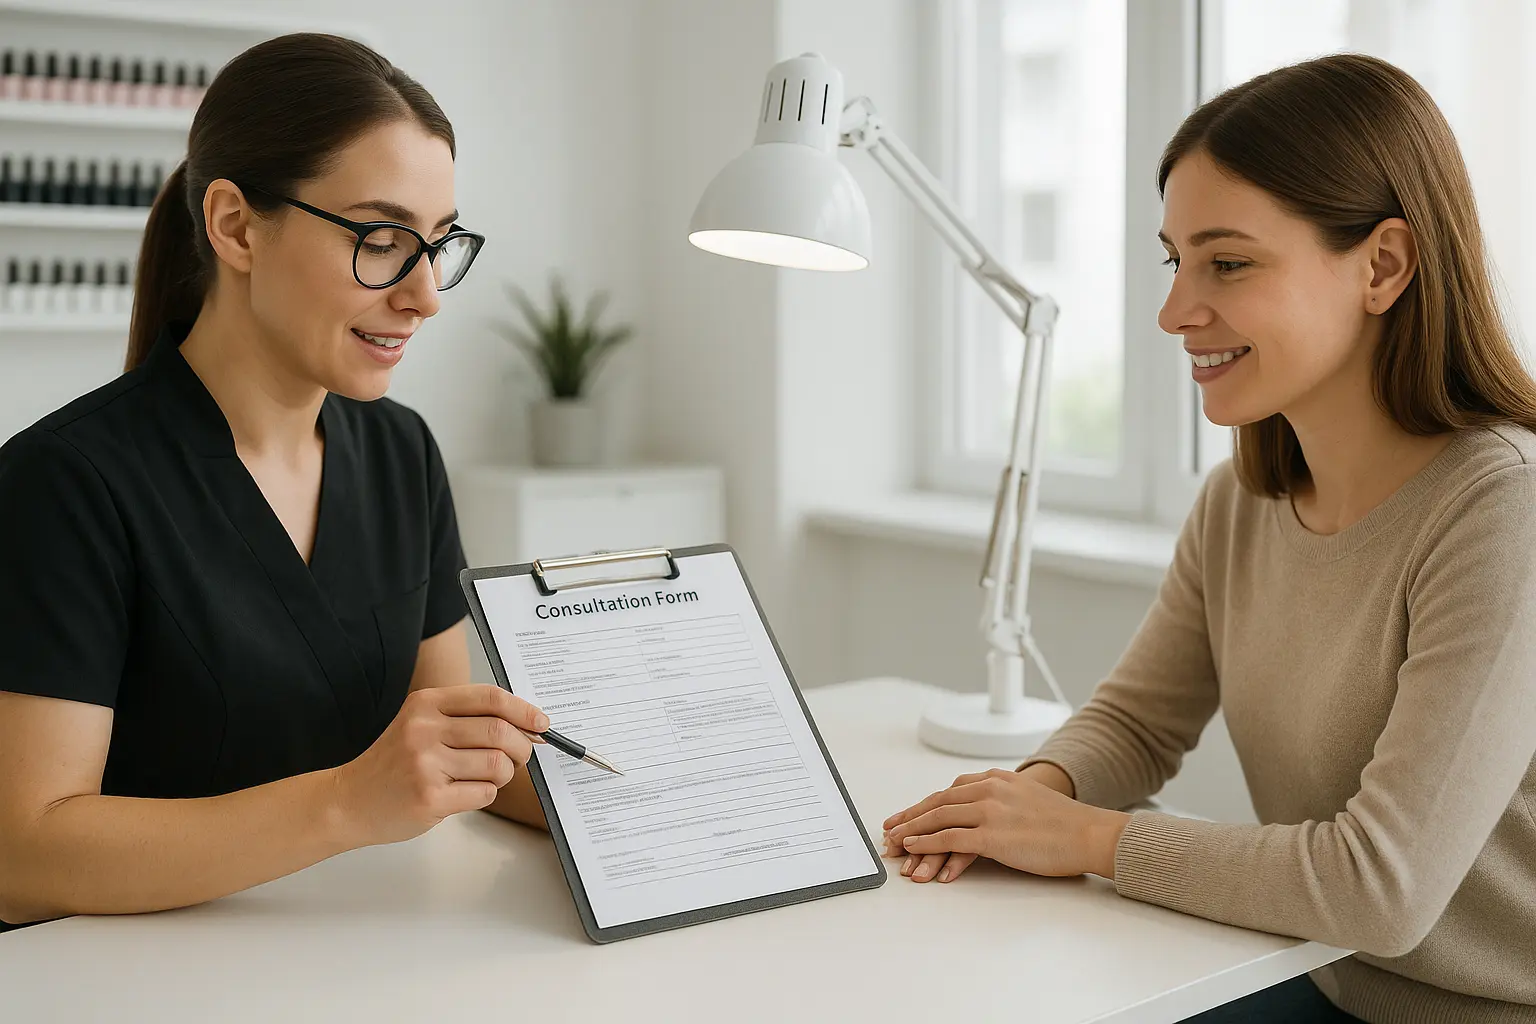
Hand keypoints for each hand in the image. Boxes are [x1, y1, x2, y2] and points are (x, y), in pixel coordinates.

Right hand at [332, 685, 547, 846]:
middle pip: (500, 732)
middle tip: (519, 758)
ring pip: (497, 764)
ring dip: (504, 775)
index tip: (541, 724)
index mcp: (426, 704)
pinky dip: (486, 794)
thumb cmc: (393, 763)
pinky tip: (466, 793)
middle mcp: (424, 729)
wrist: (347, 800)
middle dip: (521, 748)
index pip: (489, 698)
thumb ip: (465, 719)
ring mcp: (425, 764)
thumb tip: (525, 725)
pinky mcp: (429, 797)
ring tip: (487, 778)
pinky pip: (484, 793)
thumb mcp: (420, 724)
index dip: (523, 710)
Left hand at [881, 767, 1128, 883]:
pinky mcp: (993, 835)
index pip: (949, 790)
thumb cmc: (1063, 823)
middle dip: (909, 817)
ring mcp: (990, 811)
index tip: (906, 816)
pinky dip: (928, 843)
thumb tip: (979, 814)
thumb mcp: (1027, 797)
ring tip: (894, 843)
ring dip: (912, 831)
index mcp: (997, 778)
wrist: (1088, 833)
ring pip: (938, 818)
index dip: (924, 805)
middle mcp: (989, 789)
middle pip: (937, 801)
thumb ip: (1001, 800)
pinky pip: (950, 838)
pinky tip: (914, 849)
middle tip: (889, 829)